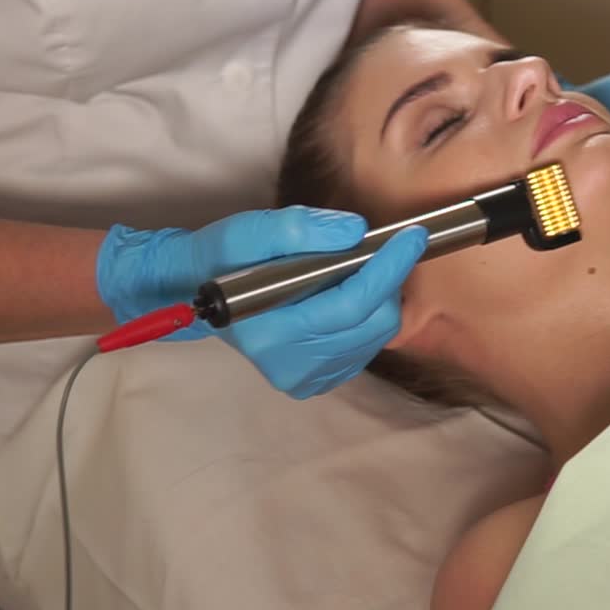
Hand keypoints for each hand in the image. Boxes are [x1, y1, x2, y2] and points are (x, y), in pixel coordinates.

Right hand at [96, 207, 426, 397]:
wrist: (198, 293)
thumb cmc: (223, 259)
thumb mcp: (250, 230)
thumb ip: (301, 228)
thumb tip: (355, 232)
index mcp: (270, 334)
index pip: (351, 305)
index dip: (387, 268)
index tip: (412, 237)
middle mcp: (292, 366)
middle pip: (374, 323)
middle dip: (387, 280)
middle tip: (382, 249)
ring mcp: (306, 378)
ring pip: (377, 335)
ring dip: (379, 297)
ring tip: (354, 272)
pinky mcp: (317, 381)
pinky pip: (366, 346)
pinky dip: (368, 316)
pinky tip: (345, 297)